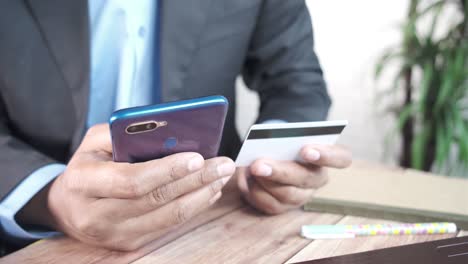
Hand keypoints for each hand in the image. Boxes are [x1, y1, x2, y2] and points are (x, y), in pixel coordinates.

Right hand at [40, 124, 234, 250]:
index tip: (196, 157)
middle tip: (223, 165)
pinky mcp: (129, 244)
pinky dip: (193, 208)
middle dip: (196, 180)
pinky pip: (169, 226)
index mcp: (84, 183)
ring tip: (222, 177)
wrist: (67, 205)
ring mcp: (114, 235)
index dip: (167, 170)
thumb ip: (125, 132)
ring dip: (201, 196)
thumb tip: (169, 132)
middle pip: (157, 200)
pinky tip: (208, 192)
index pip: (132, 180)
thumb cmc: (88, 165)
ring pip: (169, 218)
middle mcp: (96, 216)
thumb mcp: (95, 141)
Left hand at [237, 145, 350, 213]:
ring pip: (287, 195)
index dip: (327, 156)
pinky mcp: (283, 206)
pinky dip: (255, 192)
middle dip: (280, 172)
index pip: (342, 158)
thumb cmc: (283, 139)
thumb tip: (267, 143)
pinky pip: (270, 205)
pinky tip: (245, 180)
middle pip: (305, 179)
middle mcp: (318, 179)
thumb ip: (283, 137)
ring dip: (265, 183)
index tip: (306, 150)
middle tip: (259, 164)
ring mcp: (301, 195)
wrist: (272, 150)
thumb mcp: (285, 132)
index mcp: (328, 157)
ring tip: (250, 169)